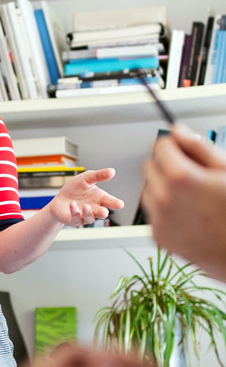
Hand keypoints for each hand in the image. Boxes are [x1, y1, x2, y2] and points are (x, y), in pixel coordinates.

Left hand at [46, 168, 124, 226]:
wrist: (59, 199)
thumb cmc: (75, 189)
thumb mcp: (86, 178)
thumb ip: (98, 175)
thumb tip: (112, 171)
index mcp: (100, 198)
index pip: (110, 201)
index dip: (115, 203)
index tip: (120, 204)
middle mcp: (94, 209)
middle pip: (102, 213)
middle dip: (103, 212)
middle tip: (104, 212)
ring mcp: (84, 216)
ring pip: (90, 218)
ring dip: (88, 212)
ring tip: (86, 206)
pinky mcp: (74, 220)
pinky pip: (76, 218)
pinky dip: (75, 212)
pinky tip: (72, 204)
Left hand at [143, 126, 225, 282]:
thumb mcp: (225, 170)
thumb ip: (198, 147)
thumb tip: (177, 131)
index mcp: (180, 178)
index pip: (160, 147)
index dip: (174, 146)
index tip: (182, 150)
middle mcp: (163, 198)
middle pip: (150, 166)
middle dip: (167, 165)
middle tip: (191, 174)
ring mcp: (158, 218)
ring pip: (148, 189)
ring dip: (163, 187)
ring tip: (192, 197)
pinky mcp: (157, 235)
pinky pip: (152, 212)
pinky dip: (164, 209)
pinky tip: (188, 214)